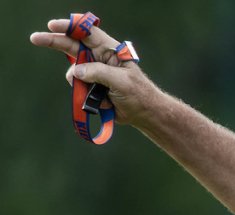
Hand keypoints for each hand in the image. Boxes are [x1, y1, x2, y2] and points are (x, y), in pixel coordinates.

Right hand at [30, 17, 157, 126]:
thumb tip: (76, 71)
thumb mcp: (122, 81)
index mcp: (110, 50)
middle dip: (54, 41)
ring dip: (80, 83)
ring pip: (73, 71)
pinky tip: (102, 101)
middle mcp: (99, 57)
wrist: (143, 114)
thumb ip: (99, 73)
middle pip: (72, 45)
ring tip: (101, 94)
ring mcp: (94, 71)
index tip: (53, 25)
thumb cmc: (139, 94)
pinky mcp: (90, 85)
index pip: (87, 33)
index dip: (70, 27)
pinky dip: (84, 93)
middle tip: (35, 38)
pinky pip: (77, 85)